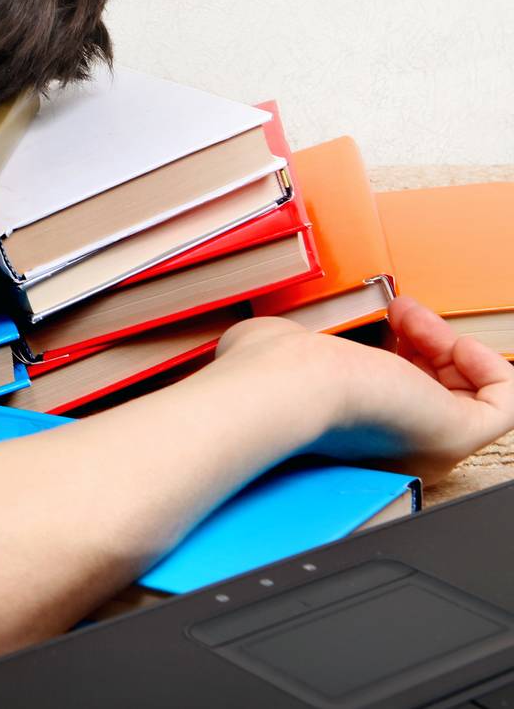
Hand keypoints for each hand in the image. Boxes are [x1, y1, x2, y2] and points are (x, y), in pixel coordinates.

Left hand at [214, 297, 513, 483]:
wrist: (283, 386)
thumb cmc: (269, 372)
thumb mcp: (283, 350)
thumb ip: (298, 348)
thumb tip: (289, 339)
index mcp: (352, 435)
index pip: (398, 394)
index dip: (401, 351)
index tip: (384, 318)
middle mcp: (393, 448)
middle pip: (438, 392)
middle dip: (426, 342)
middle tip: (400, 312)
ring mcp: (426, 444)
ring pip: (468, 393)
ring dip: (448, 343)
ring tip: (411, 316)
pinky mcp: (456, 436)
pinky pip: (504, 403)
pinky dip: (488, 363)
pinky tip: (448, 339)